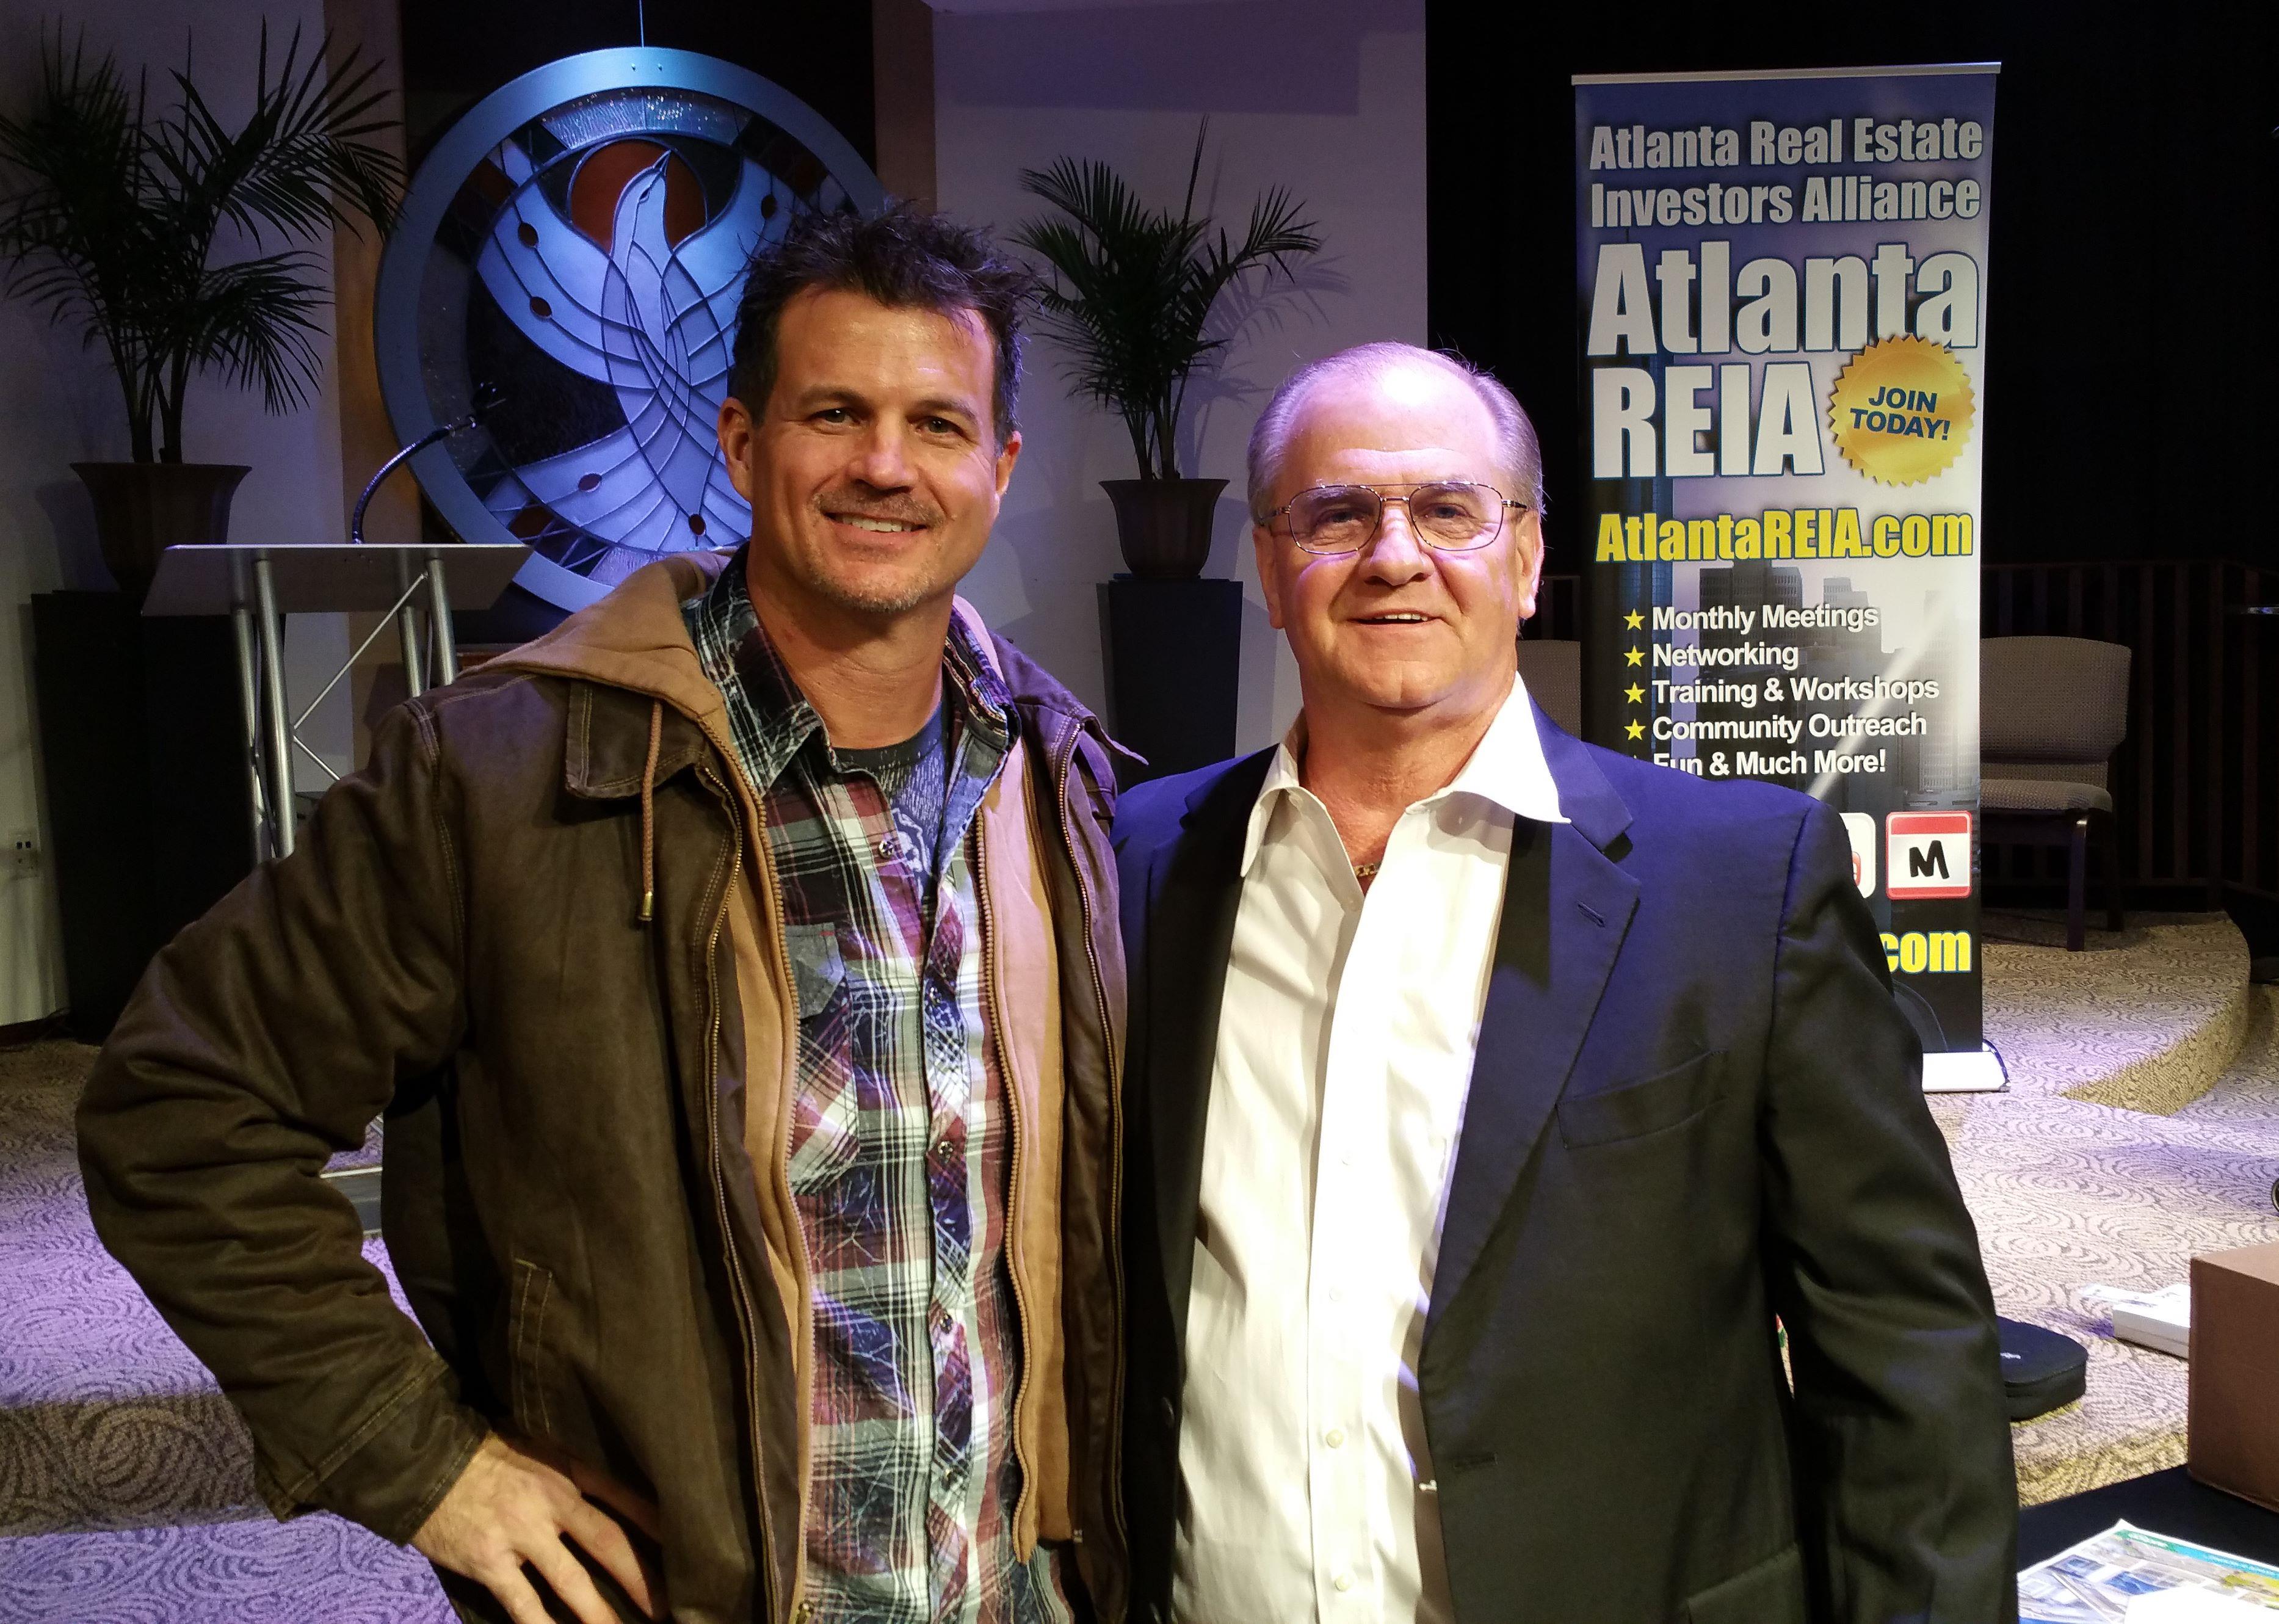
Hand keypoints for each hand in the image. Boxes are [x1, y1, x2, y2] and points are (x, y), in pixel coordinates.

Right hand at [412, 1433, 663, 1623]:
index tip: (686, 1544)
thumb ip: (567, 1465)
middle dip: (641, 1579)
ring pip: (572, 1582)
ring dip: (600, 1614)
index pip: (624, 1497)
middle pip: (609, 1544)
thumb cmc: (480, 1450)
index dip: (656, 1523)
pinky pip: (523, 1604)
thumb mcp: (535, 1442)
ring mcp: (521, 1535)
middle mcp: (552, 1502)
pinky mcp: (491, 1562)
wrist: (422, 1461)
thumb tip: (601, 1484)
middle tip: (668, 1607)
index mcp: (567, 1470)